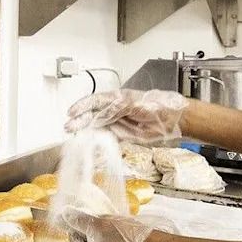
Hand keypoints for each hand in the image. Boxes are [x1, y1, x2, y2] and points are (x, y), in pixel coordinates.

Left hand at [59, 208, 171, 241]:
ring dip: (100, 239)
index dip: (73, 234)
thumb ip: (81, 220)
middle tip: (92, 222)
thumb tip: (64, 216)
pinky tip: (118, 232)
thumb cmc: (128, 236)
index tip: (77, 222)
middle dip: (87, 236)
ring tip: (106, 225)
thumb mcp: (100, 224)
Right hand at [64, 89, 188, 143]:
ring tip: (75, 135)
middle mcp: (116, 109)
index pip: (95, 101)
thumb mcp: (135, 102)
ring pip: (97, 125)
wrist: (172, 120)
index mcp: (118, 98)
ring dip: (86, 130)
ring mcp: (119, 121)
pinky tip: (90, 143)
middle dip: (80, 120)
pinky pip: (107, 137)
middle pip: (94, 114)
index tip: (72, 112)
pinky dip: (97, 140)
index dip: (82, 106)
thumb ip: (118, 105)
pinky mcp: (123, 134)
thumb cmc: (158, 106)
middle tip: (69, 127)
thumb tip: (103, 108)